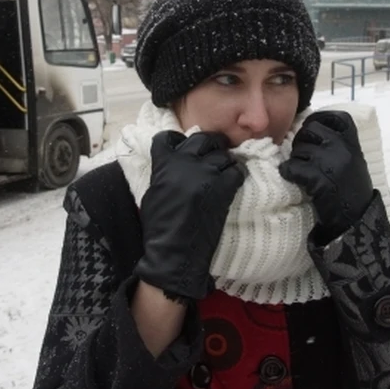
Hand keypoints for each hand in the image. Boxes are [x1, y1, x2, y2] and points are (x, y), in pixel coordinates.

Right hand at [134, 131, 246, 300]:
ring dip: (224, 162)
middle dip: (209, 145)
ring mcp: (207, 173)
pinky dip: (236, 175)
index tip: (182, 146)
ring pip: (223, 154)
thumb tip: (170, 166)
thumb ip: (163, 173)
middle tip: (212, 154)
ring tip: (223, 173)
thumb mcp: (153, 193)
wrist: (174, 250)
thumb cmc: (159, 226)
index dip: (176, 140)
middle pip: (203, 139)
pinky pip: (236, 171)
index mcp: (164, 164)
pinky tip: (232, 184)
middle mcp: (186, 162)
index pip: (168, 138)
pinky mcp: (224, 187)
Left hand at [279, 111, 373, 236]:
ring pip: (298, 150)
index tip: (311, 131)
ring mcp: (330, 162)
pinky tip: (292, 177)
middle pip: (309, 130)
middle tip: (303, 157)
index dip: (317, 120)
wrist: (357, 219)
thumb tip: (308, 127)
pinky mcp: (317, 179)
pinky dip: (288, 172)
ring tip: (303, 172)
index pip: (332, 117)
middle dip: (302, 142)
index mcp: (352, 141)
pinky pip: (292, 167)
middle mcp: (342, 148)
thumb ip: (337, 142)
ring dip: (296, 160)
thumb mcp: (353, 159)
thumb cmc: (351, 189)